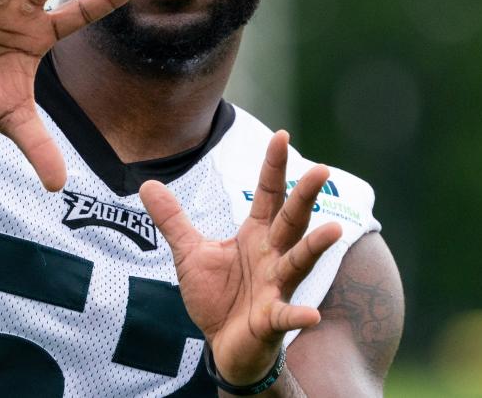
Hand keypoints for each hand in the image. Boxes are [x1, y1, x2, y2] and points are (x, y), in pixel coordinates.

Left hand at [140, 131, 343, 384]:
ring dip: (314, 248)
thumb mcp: (189, 252)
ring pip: (298, 262)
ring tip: (333, 230)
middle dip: (304, 196)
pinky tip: (311, 316)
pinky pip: (286, 316)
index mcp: (256, 236)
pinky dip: (298, 316)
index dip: (275, 167)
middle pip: (291, 221)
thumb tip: (147, 184)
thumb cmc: (217, 296)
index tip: (283, 136)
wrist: (224, 345)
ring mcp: (276, 287)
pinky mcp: (271, 319)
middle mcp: (272, 256)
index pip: (269, 195)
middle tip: (320, 169)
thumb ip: (172, 219)